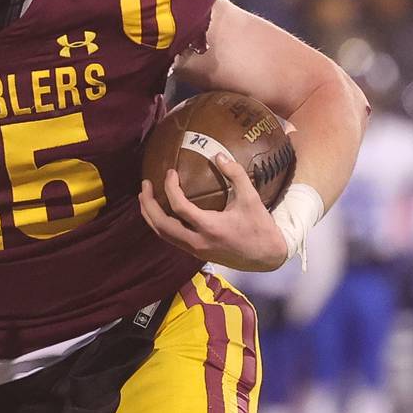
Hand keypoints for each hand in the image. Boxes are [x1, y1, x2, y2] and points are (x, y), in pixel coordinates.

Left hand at [138, 153, 289, 272]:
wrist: (267, 257)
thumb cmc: (260, 226)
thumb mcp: (251, 198)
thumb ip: (236, 174)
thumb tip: (218, 155)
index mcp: (210, 228)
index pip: (179, 207)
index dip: (170, 188)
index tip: (170, 172)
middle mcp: (198, 242)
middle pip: (162, 225)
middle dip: (148, 205)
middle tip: (145, 185)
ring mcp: (195, 250)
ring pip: (163, 235)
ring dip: (150, 216)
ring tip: (145, 197)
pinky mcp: (196, 253)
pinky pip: (171, 239)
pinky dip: (160, 224)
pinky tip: (160, 211)